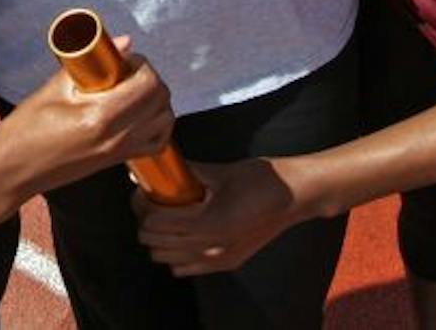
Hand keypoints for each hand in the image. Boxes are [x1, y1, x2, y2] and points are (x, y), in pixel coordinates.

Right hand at [0, 41, 174, 234]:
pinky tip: (137, 112)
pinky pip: (157, 141)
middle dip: (150, 78)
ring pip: (165, 121)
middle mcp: (118, 138)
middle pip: (162, 101)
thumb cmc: (25, 130)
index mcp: (100, 118)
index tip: (123, 59)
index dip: (142, 65)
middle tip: (125, 70)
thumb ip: (88, 64)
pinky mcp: (119, 162)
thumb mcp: (52, 90)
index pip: (148, 86)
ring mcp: (121, 153)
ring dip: (156, 99)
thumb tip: (123, 42)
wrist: (14, 171)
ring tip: (130, 89)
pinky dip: (157, 123)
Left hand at [136, 157, 301, 275]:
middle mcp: (213, 247)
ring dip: (157, 238)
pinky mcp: (226, 263)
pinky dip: (173, 254)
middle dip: (145, 220)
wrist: (294, 196)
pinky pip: (183, 268)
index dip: (141, 204)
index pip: (155, 220)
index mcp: (210, 222)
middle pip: (155, 241)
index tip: (142, 189)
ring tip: (163, 217)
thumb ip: (186, 171)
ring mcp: (219, 258)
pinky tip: (180, 234)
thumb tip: (157, 167)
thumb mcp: (220, 171)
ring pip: (165, 258)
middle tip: (148, 200)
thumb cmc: (260, 179)